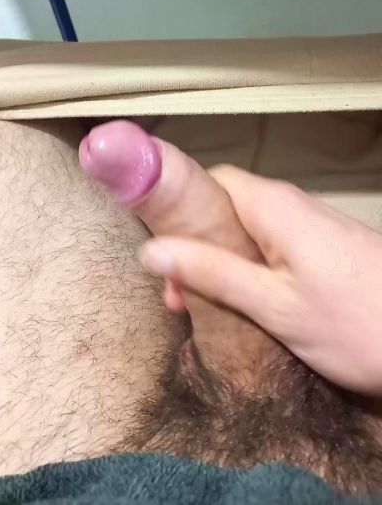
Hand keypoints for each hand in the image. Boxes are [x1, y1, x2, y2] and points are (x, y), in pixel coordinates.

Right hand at [140, 165, 381, 394]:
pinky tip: (244, 304)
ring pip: (246, 230)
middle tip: (180, 297)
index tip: (162, 254)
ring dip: (220, 263)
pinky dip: (249, 270)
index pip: (210, 182)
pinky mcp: (322, 248)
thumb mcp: (272, 305)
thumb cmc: (354, 323)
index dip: (178, 212)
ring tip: (206, 306)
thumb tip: (151, 250)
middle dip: (196, 247)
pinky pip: (271, 246)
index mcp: (273, 206)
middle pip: (226, 208)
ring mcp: (309, 226)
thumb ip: (212, 273)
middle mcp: (291, 204)